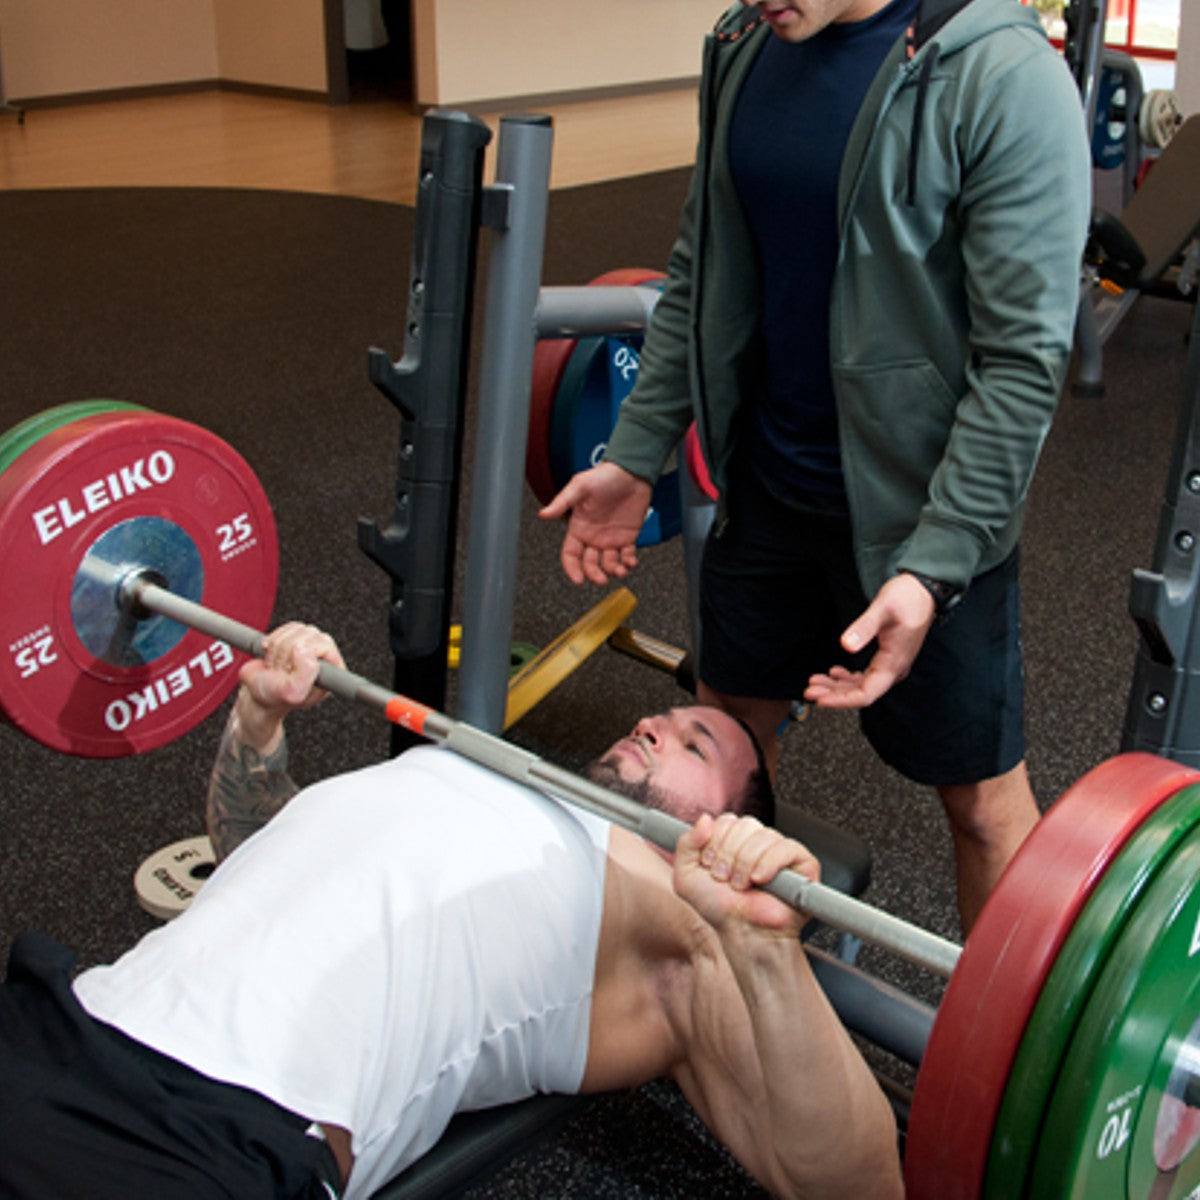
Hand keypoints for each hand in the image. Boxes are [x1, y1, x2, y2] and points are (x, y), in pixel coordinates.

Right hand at [235, 622, 345, 746]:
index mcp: (332, 672)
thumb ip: (305, 673)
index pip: (326, 646)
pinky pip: (288, 627)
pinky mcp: (296, 636)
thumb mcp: (292, 693)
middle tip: (282, 670)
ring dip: (279, 648)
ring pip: (298, 629)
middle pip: (311, 634)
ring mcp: (310, 645)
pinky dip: (274, 640)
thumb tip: (304, 647)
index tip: (291, 672)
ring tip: (277, 665)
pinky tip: (272, 655)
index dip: (303, 656)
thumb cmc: (275, 697)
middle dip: (287, 652)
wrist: (256, 693)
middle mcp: (324, 657)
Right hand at [538, 461, 651, 584]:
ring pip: (609, 564)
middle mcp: (593, 536)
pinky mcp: (628, 537)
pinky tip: (631, 562)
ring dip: (614, 571)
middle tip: (601, 579)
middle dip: (594, 574)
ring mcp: (611, 538)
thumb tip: (542, 514)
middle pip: (590, 564)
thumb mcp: (579, 487)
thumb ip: (562, 503)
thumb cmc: (603, 476)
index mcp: (579, 528)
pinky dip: (629, 562)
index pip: (570, 554)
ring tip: (620, 570)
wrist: (630, 471)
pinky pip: (627, 556)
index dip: (572, 568)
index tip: (578, 579)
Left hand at [674, 812, 819, 937]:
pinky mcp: (802, 863)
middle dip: (729, 854)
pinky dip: (770, 863)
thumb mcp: (686, 876)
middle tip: (725, 879)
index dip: (715, 842)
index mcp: (734, 840)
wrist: (742, 932)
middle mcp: (757, 842)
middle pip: (745, 824)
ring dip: (746, 864)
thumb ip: (685, 843)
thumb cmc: (719, 908)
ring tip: (742, 886)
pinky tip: (761, 880)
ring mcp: (780, 851)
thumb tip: (705, 818)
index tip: (710, 866)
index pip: (727, 821)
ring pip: (764, 836)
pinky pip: (787, 847)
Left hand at [804, 573, 934, 708]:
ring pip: (861, 685)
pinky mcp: (887, 658)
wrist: (923, 590)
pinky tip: (834, 672)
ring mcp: (891, 665)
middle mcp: (894, 669)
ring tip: (815, 681)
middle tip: (809, 691)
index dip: (842, 700)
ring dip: (837, 686)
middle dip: (833, 694)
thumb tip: (846, 645)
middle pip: (861, 693)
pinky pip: (865, 676)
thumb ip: (864, 627)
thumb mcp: (883, 608)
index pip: (866, 694)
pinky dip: (847, 677)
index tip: (821, 699)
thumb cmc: (908, 598)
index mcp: (894, 663)